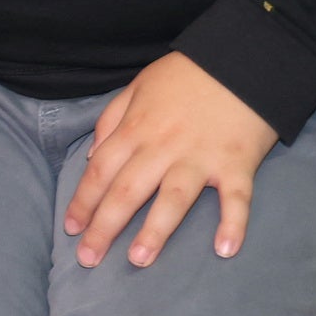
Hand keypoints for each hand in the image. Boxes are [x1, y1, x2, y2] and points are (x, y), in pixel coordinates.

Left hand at [63, 52, 279, 267]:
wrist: (243, 55)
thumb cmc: (189, 73)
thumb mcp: (139, 85)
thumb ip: (112, 118)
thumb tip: (93, 156)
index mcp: (138, 127)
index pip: (101, 170)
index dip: (84, 201)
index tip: (72, 228)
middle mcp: (164, 146)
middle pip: (128, 190)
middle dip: (105, 226)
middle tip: (88, 260)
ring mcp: (201, 156)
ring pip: (173, 198)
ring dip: (155, 230)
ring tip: (138, 259)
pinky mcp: (237, 163)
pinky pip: (236, 198)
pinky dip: (233, 224)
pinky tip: (225, 250)